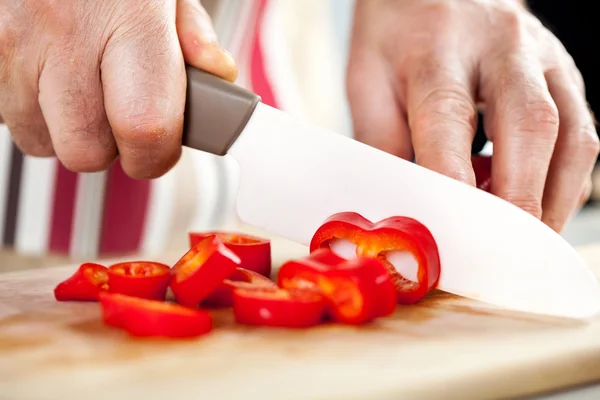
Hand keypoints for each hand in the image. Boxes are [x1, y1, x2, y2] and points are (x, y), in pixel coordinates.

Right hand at [0, 0, 236, 178]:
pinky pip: (8, 114)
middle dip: (109, 147)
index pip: (145, 128)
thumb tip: (217, 78)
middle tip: (120, 116)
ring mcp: (13, 41)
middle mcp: (65, 31)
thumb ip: (194, 34)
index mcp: (132, 17)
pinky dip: (31, 107)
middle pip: (86, 150)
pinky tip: (47, 74)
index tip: (158, 151)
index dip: (155, 155)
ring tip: (80, 85)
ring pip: (40, 140)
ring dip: (65, 128)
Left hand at [346, 0, 598, 231]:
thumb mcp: (368, 81)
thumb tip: (406, 203)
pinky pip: (581, 132)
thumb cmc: (397, 34)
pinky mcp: (564, 71)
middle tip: (506, 249)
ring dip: (553, 198)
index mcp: (439, 48)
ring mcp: (543, 56)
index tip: (453, 233)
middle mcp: (502, 46)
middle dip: (521, 199)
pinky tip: (536, 199)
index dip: (455, 183)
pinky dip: (564, 179)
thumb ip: (384, 143)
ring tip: (525, 235)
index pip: (450, 120)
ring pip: (572, 134)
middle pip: (530, 126)